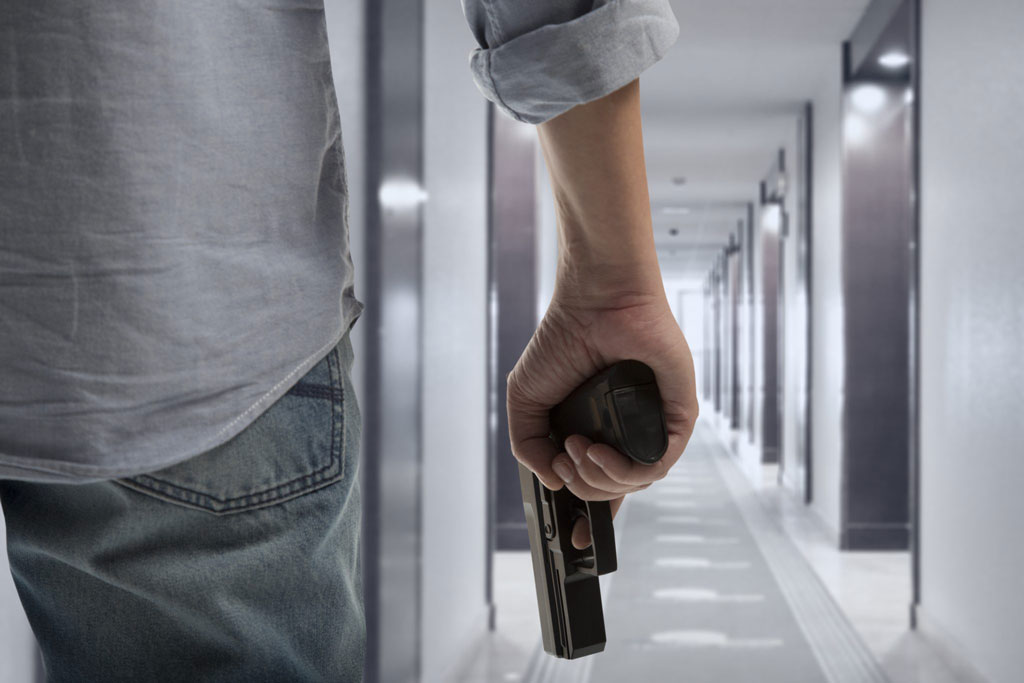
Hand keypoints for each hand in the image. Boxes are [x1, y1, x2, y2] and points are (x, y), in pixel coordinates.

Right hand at [506, 287, 698, 548]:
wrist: (594, 303)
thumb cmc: (563, 341)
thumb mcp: (526, 400)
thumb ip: (529, 446)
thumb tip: (554, 481)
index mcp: (597, 431)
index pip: (599, 484)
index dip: (587, 515)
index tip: (573, 538)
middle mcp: (627, 433)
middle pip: (614, 491)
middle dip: (585, 491)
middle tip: (565, 463)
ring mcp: (652, 426)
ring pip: (636, 482)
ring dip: (601, 480)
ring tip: (578, 452)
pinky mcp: (676, 416)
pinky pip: (660, 462)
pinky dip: (628, 469)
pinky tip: (598, 452)